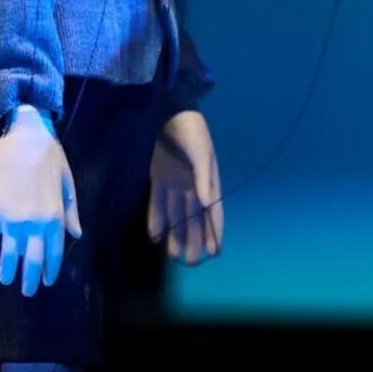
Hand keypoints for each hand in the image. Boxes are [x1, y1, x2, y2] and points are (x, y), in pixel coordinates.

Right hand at [0, 105, 81, 296]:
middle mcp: (34, 223)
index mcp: (55, 217)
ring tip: (5, 280)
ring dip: (7, 268)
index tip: (47, 283)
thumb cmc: (51, 159)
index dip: (51, 270)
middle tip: (27, 292)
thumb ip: (70, 214)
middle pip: (32, 259)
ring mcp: (11, 217)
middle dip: (30, 279)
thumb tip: (76, 236)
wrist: (26, 139)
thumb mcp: (68, 186)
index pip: (54, 252)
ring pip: (8, 252)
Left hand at [148, 109, 223, 264]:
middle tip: (193, 263)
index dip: (216, 231)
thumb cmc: (190, 128)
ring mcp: (175, 182)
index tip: (216, 253)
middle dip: (195, 240)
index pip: (213, 211)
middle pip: (195, 218)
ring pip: (178, 215)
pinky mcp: (158, 178)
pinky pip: (159, 204)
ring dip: (178, 235)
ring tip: (176, 257)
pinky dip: (158, 220)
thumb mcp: (200, 150)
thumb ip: (203, 177)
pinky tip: (156, 237)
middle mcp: (193, 185)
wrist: (168, 109)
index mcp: (208, 179)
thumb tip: (208, 203)